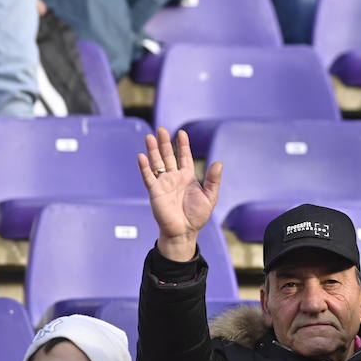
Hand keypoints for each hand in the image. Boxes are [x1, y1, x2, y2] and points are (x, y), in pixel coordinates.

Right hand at [137, 128, 221, 261]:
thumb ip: (213, 180)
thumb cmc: (197, 216)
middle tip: (161, 129)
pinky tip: (142, 156)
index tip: (181, 132)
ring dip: (153, 150)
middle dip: (165, 143)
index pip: (184, 156)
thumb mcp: (210, 196)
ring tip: (150, 137)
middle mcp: (174, 177)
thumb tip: (219, 163)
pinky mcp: (155, 192)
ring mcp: (163, 184)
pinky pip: (148, 177)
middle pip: (168, 156)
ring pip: (156, 163)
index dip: (182, 145)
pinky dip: (145, 167)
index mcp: (187, 177)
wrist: (185, 231)